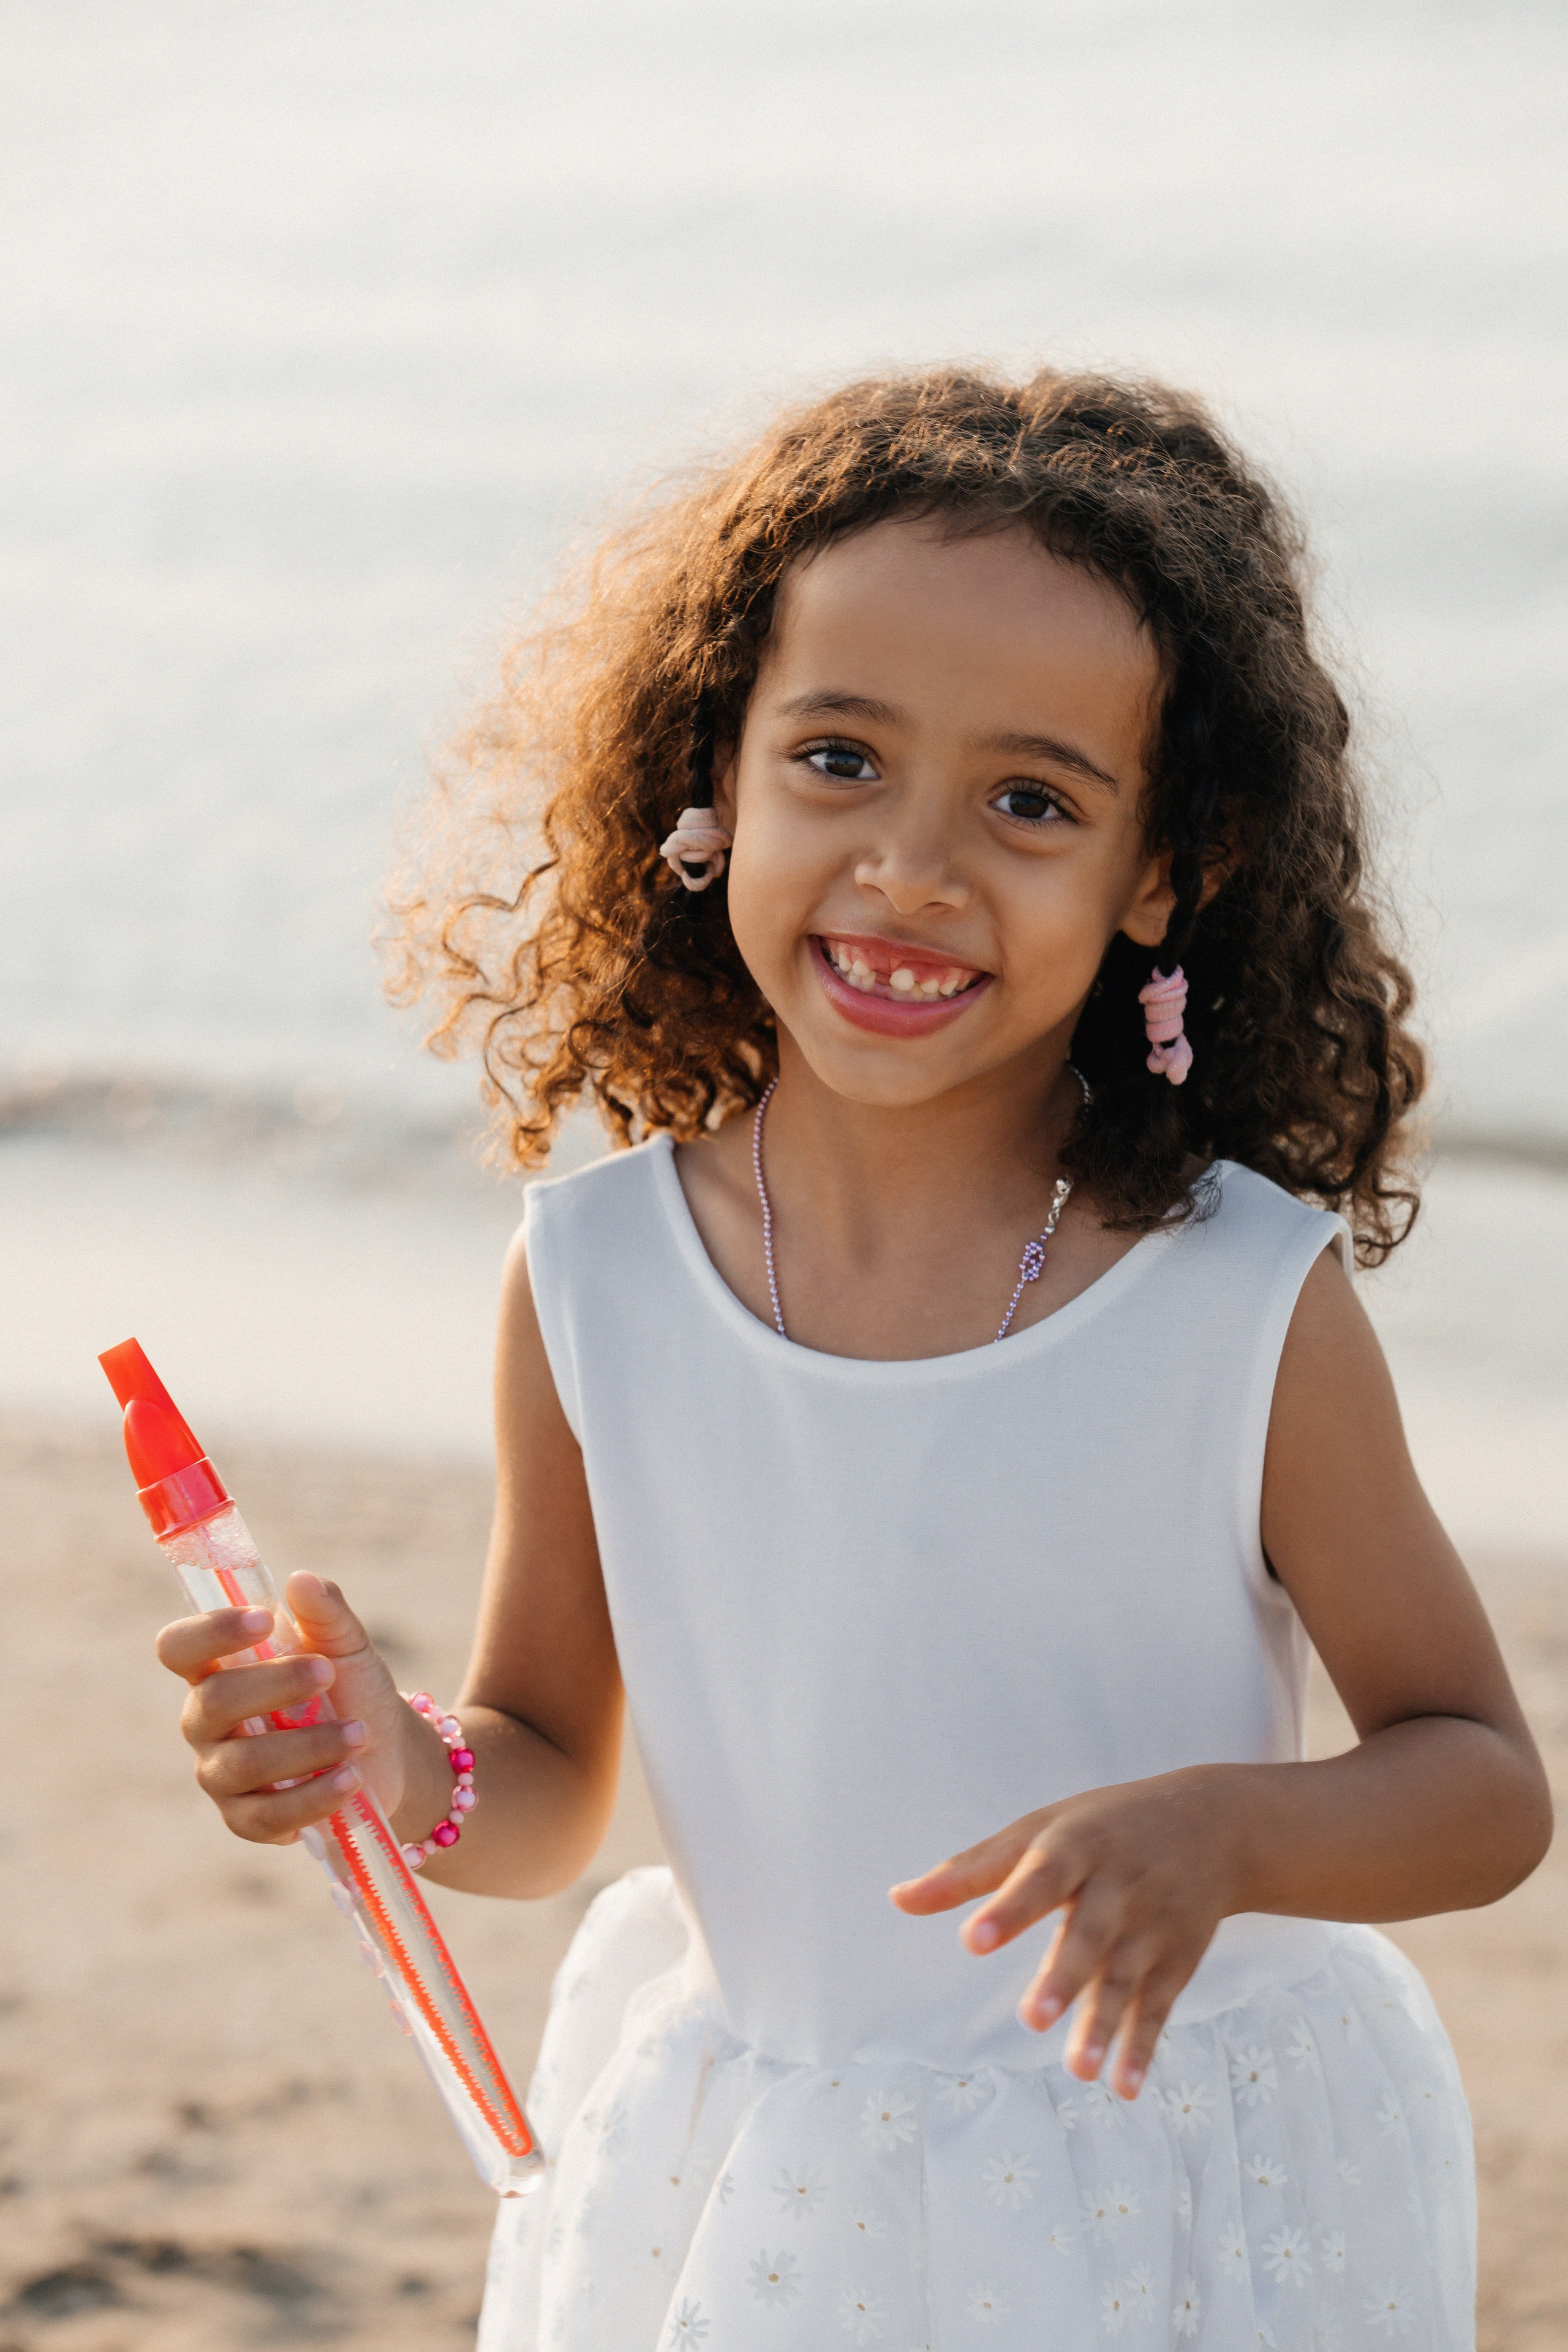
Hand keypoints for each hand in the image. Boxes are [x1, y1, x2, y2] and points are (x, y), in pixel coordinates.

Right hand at [154, 1572, 415, 1843]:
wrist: (387, 1752)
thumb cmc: (351, 1689)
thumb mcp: (347, 1646)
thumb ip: (326, 1613)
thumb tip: (301, 1580)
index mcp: (218, 1670)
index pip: (179, 1648)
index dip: (210, 1632)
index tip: (265, 1618)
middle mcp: (207, 1723)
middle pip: (212, 1702)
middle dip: (274, 1685)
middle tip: (328, 1674)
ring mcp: (221, 1775)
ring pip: (242, 1764)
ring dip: (306, 1747)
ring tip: (359, 1734)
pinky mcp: (247, 1820)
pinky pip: (266, 1817)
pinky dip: (312, 1798)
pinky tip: (351, 1779)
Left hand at [889, 1768, 1243, 2098]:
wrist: (1212, 1824)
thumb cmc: (1102, 1828)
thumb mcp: (1038, 1831)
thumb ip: (970, 1870)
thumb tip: (897, 1899)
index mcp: (1075, 1846)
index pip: (1037, 1877)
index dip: (1007, 1909)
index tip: (972, 1939)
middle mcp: (1117, 1886)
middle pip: (1089, 1934)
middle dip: (1064, 1976)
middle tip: (1031, 2018)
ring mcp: (1152, 1925)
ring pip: (1124, 1977)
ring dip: (1104, 2024)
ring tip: (1080, 2070)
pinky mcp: (1177, 1959)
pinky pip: (1159, 2006)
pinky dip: (1143, 2046)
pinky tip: (1123, 2086)